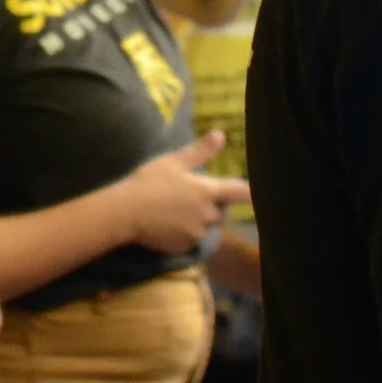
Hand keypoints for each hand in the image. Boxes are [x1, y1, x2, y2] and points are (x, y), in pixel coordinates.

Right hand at [111, 134, 247, 253]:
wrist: (125, 212)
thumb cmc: (149, 182)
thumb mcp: (173, 161)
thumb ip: (200, 151)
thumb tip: (221, 135)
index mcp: (208, 191)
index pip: (240, 192)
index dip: (250, 193)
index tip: (255, 193)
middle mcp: (208, 215)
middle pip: (219, 212)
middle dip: (210, 207)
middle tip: (188, 198)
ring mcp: (196, 233)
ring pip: (204, 228)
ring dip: (197, 222)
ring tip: (174, 213)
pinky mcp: (184, 247)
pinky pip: (190, 241)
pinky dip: (183, 235)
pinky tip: (166, 226)